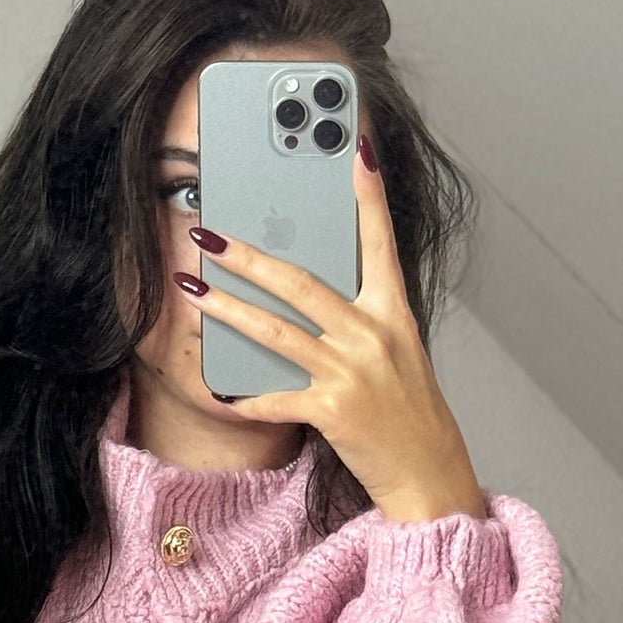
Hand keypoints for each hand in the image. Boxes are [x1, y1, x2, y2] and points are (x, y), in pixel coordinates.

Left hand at [172, 133, 487, 524]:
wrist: (430, 474)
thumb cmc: (410, 416)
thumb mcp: (400, 355)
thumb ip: (364, 319)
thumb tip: (315, 292)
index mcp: (394, 314)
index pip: (381, 242)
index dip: (368, 194)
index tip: (354, 148)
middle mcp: (374, 336)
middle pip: (301, 283)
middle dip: (248, 255)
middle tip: (209, 233)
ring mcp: (352, 373)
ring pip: (276, 331)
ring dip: (227, 309)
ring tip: (193, 291)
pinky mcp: (333, 411)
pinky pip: (275, 399)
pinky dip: (244, 396)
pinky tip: (218, 388)